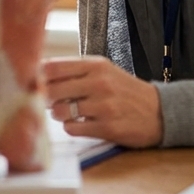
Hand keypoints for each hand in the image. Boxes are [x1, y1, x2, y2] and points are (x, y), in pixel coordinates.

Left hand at [42, 55, 163, 147]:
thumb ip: (75, 71)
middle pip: (53, 90)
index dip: (38, 76)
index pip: (54, 66)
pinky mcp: (108, 128)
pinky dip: (71, 127)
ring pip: (60, 111)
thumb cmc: (124, 90)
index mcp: (96, 65)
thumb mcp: (104, 71)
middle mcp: (100, 83)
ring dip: (57, 114)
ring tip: (64, 113)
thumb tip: (40, 73)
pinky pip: (73, 129)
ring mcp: (104, 106)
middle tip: (47, 101)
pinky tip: (79, 124)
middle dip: (45, 98)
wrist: (159, 111)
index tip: (34, 82)